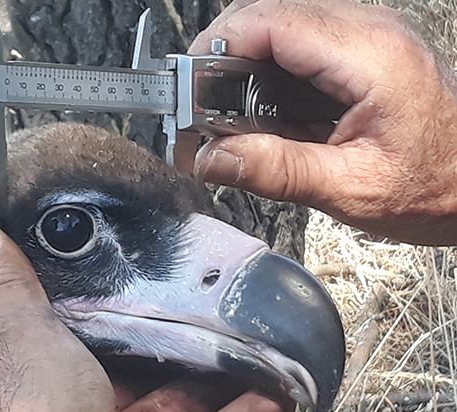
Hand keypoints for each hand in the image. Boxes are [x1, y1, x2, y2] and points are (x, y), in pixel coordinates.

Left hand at [0, 218, 290, 411]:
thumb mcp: (17, 336)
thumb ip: (3, 287)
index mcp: (24, 381)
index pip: (60, 336)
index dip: (97, 309)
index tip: (134, 281)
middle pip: (123, 374)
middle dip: (165, 345)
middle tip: (205, 310)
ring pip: (170, 410)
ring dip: (213, 381)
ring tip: (250, 346)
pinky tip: (273, 397)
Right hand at [191, 0, 456, 244]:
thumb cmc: (437, 185)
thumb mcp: (350, 188)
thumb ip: (276, 170)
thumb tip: (212, 158)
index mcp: (367, 56)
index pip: (268, 21)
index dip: (214, 51)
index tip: (185, 92)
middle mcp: (365, 32)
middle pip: (264, 18)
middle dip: (219, 63)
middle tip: (199, 116)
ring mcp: (362, 39)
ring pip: (274, 32)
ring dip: (239, 72)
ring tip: (226, 123)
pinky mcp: (356, 55)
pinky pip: (293, 49)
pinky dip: (264, 78)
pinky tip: (261, 117)